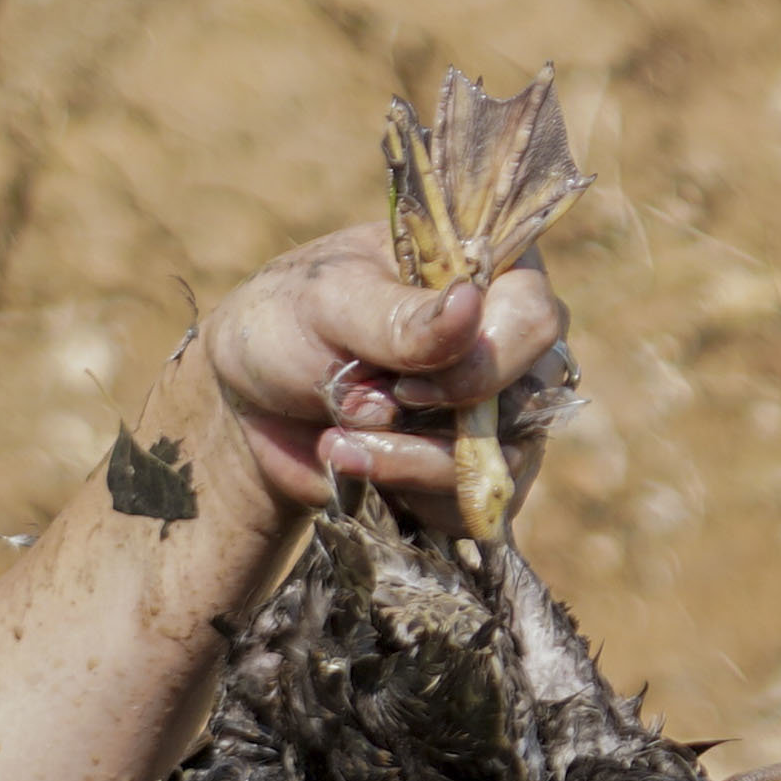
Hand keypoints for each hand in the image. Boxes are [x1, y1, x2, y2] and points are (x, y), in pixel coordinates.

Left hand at [190, 226, 566, 511]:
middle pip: (531, 396)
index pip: (534, 318)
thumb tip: (469, 304)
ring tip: (338, 442)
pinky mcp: (468, 469)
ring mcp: (495, 409)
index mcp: (487, 273)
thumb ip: (397, 316)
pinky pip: (476, 507)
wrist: (246, 403)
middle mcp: (505, 340)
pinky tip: (351, 465)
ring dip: (412, 463)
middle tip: (364, 407)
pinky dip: (410, 495)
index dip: (480, 362)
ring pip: (504, 461)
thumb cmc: (286, 324)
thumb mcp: (327, 305)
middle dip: (438, 419)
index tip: (405, 381)